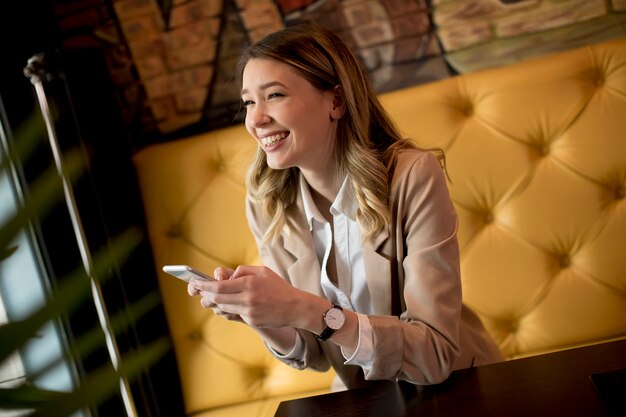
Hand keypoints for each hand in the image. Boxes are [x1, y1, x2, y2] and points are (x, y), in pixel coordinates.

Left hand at [190, 265, 305, 328]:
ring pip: (223, 307)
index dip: (204, 285)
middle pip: (217, 298)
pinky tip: (228, 304)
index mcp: (249, 283)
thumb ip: (243, 271)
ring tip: (209, 296)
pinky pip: (234, 314)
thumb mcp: (262, 271)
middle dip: (204, 294)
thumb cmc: (279, 287)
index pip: (219, 286)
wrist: (295, 307)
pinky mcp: (252, 321)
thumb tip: (227, 276)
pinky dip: (228, 308)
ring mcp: (249, 312)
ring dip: (214, 302)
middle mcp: (248, 298)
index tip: (194, 282)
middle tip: (196, 290)